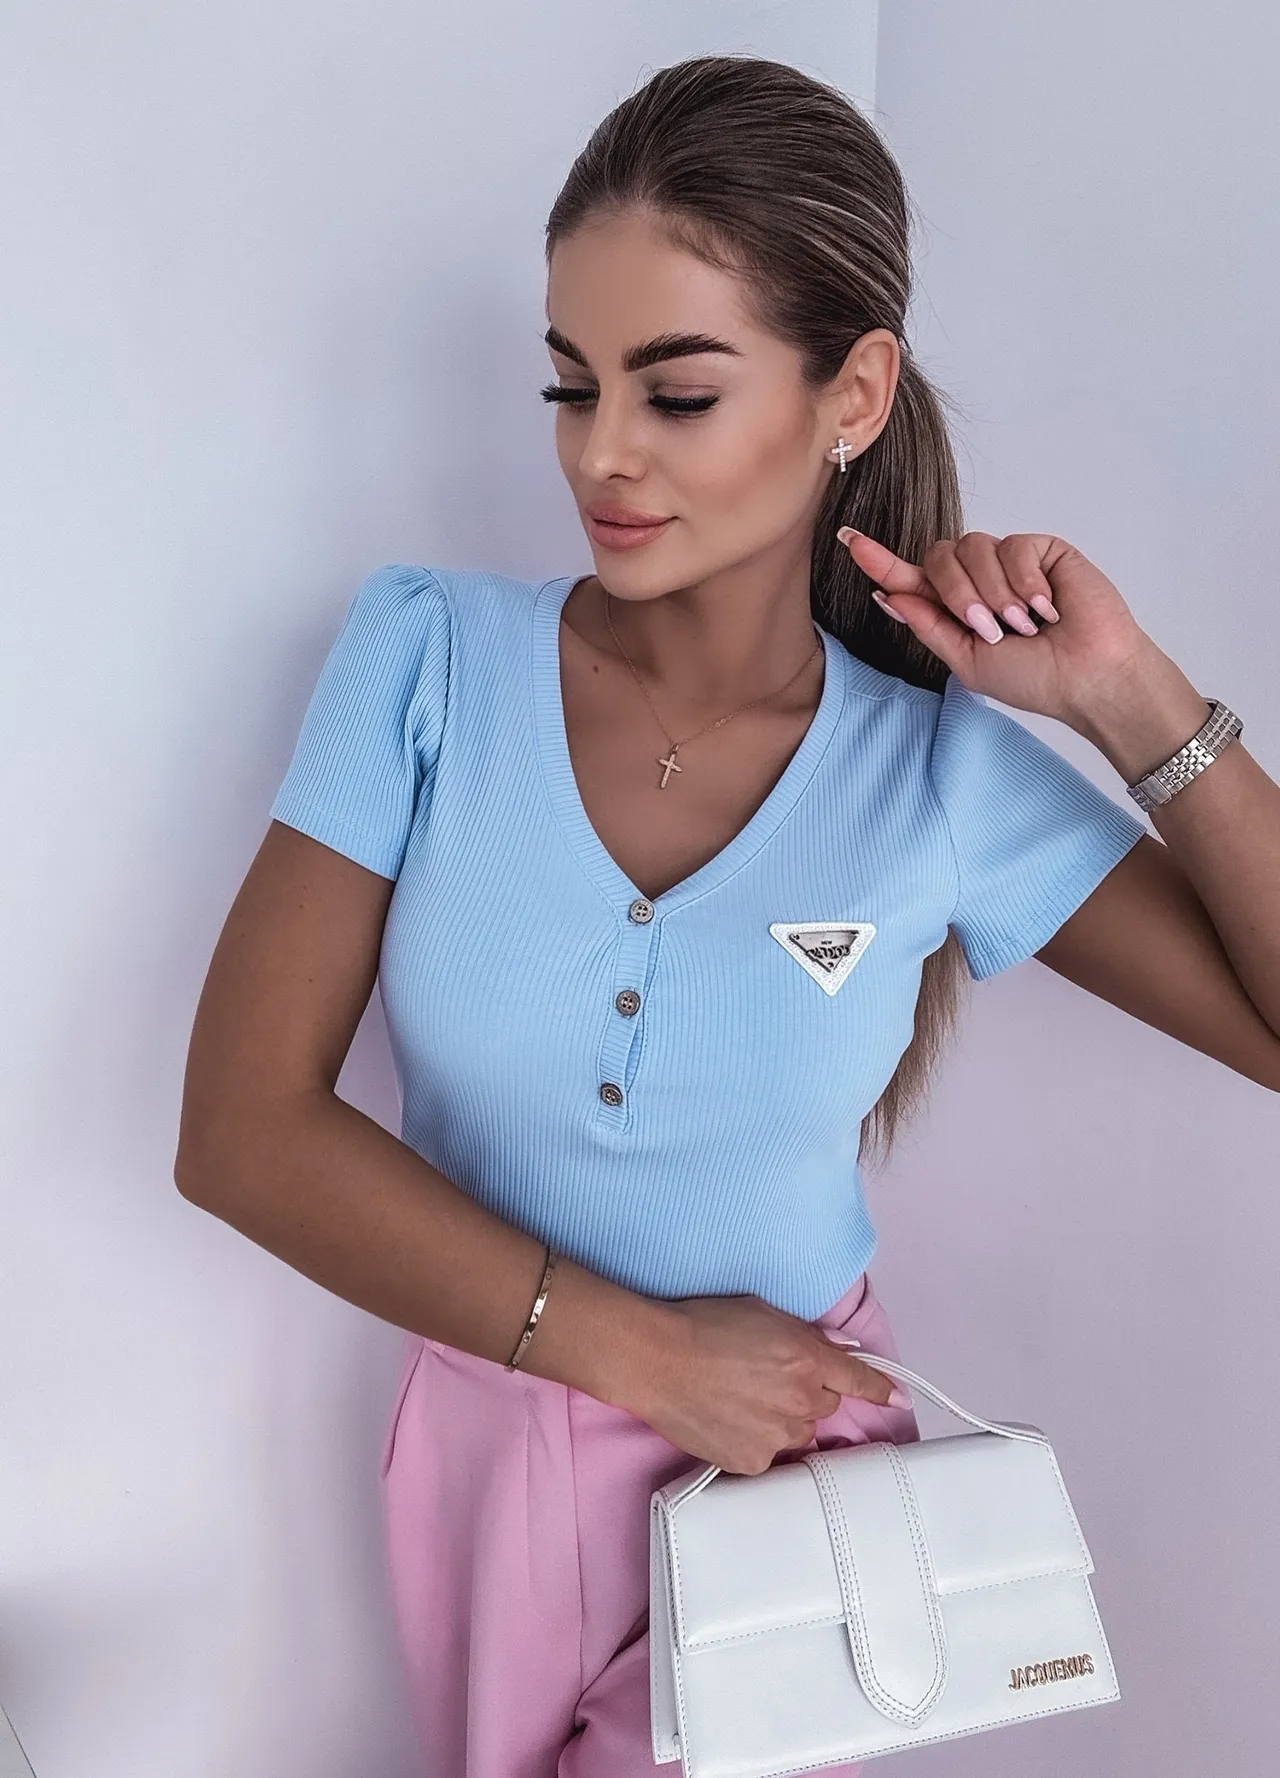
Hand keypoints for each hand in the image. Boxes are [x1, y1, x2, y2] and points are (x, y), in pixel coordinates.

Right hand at [630, 1292, 900, 1474]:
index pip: (859, 1379)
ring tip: (740, 1399)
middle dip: (808, 1394)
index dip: (881, 1388)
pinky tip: (727, 1419)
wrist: (657, 1361)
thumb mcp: (761, 1312)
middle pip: (825, 1405)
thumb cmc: (703, 1325)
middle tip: (768, 1379)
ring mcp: (779, 1435)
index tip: (897, 1397)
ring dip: (782, 1419)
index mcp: (809, 1359)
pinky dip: (756, 1440)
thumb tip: (837, 1348)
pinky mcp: (754, 1462)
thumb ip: (806, 1334)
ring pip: (798, 1433)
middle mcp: (803, 1400)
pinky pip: (770, 1455)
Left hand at [839, 526, 1151, 728]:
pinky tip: (1048, 607)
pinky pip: (1013, 547)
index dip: (880, 560)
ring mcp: (1010, 562)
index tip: (848, 539)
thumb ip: (928, 625)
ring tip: (1024, 624)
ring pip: (973, 548)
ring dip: (994, 594)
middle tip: (989, 629)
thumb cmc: (1034, 678)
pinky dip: (1026, 583)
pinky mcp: (1042, 549)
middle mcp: (978, 579)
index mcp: (956, 608)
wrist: (1088, 678)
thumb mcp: (966, 661)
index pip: (912, 577)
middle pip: (938, 556)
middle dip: (957, 594)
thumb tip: (887, 595)